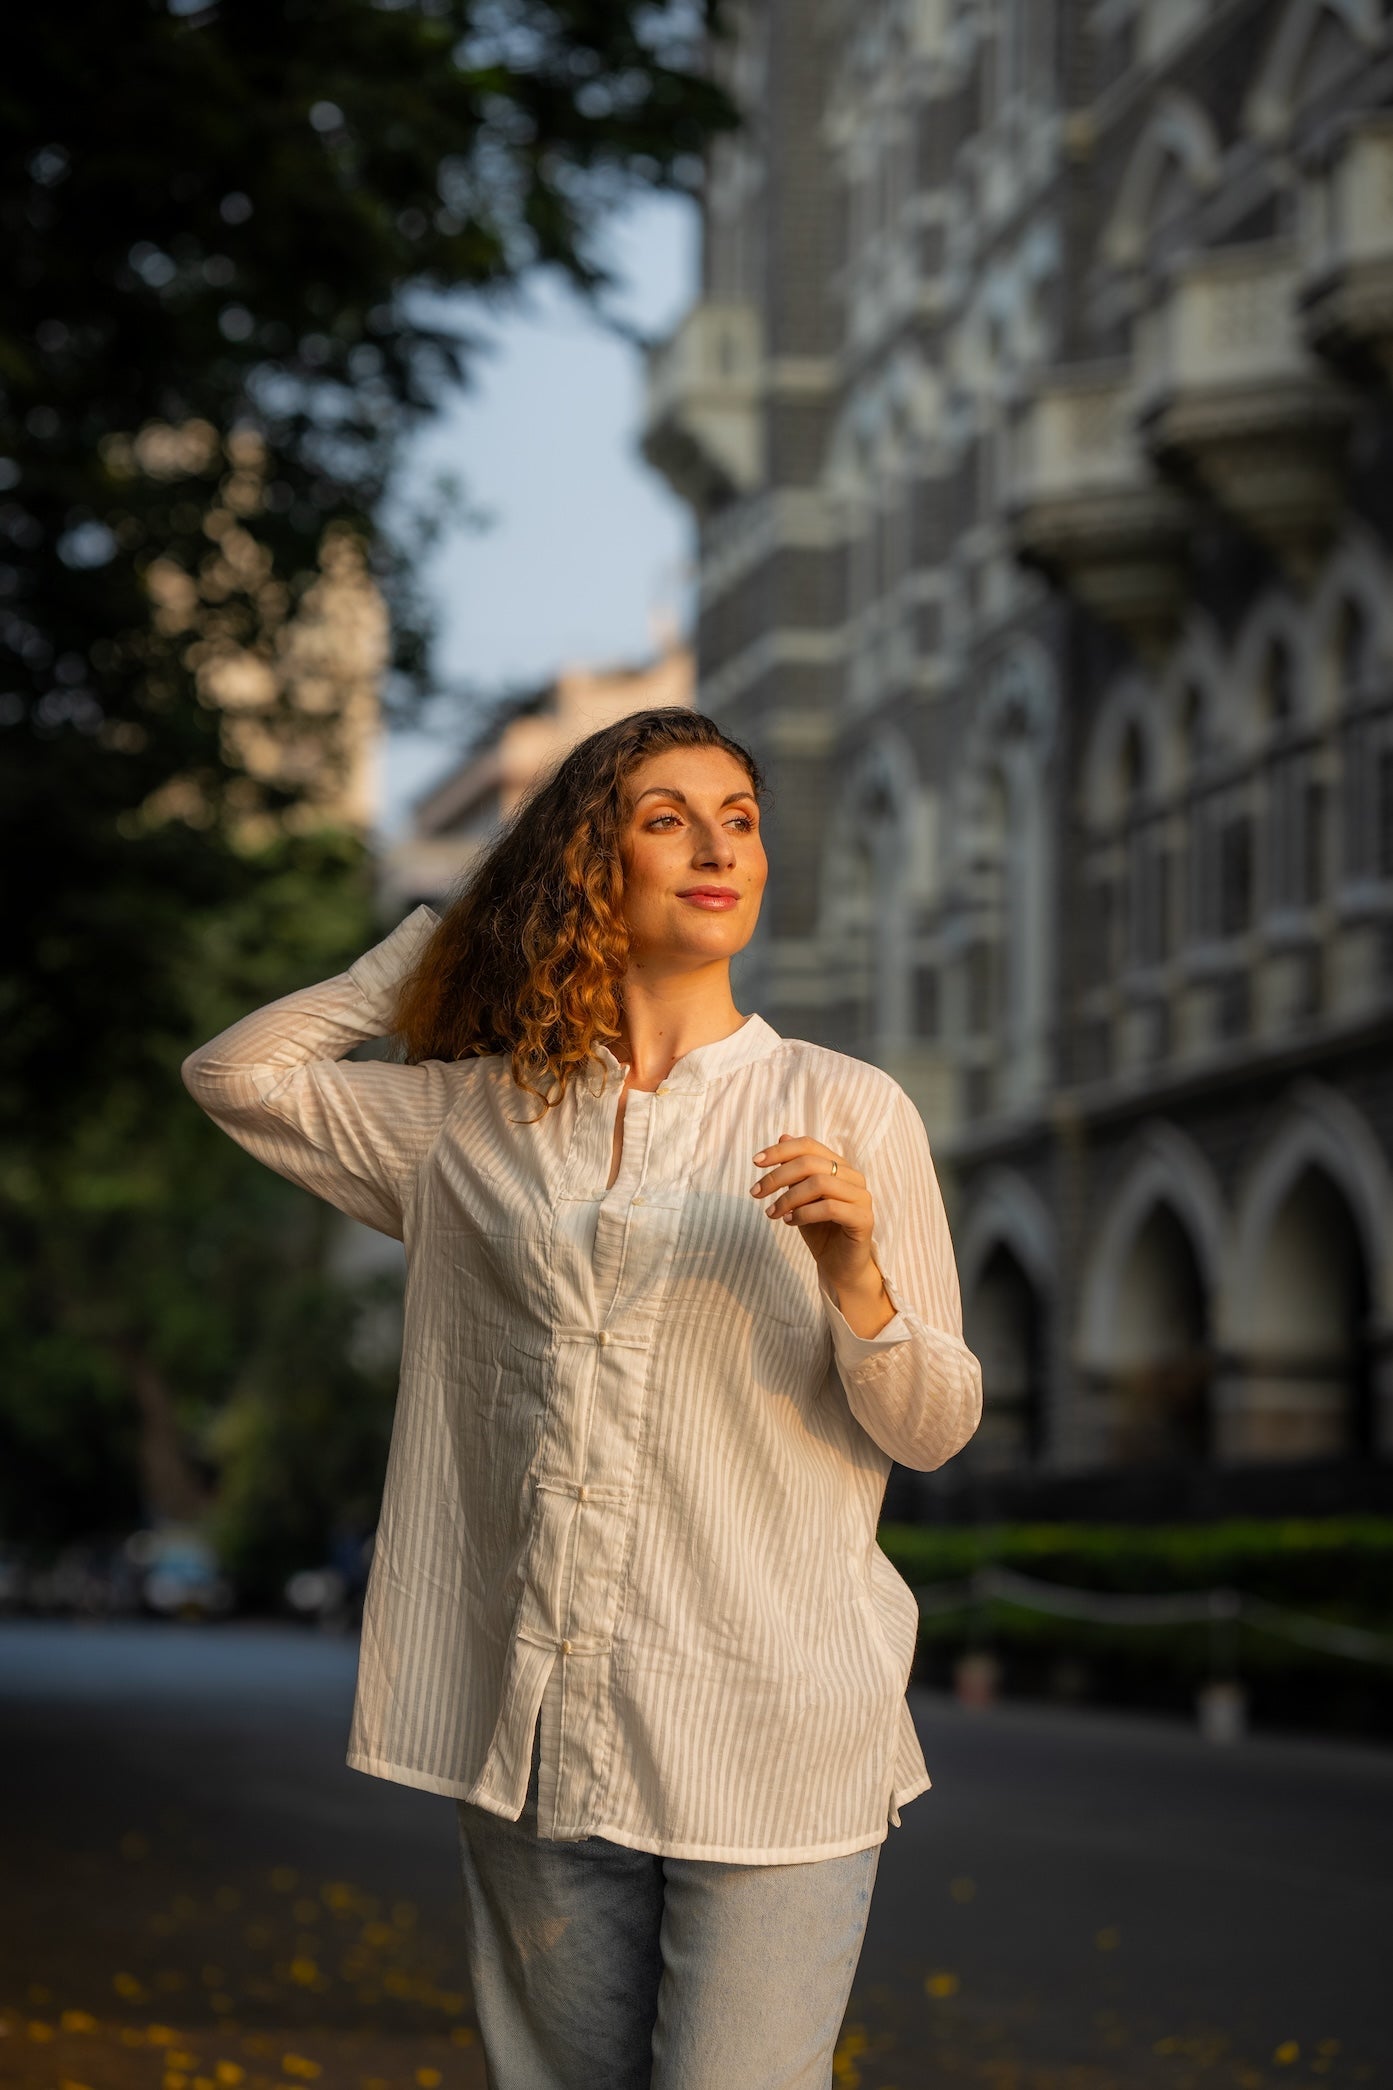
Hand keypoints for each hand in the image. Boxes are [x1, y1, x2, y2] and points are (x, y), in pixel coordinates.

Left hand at [751, 1132, 895, 1335]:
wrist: (840, 1267)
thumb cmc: (820, 1231)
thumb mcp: (799, 1198)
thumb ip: (794, 1171)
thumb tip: (782, 1137)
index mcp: (839, 1166)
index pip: (809, 1145)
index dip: (780, 1150)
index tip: (755, 1162)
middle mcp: (854, 1176)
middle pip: (811, 1163)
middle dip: (777, 1176)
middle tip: (755, 1193)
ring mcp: (862, 1197)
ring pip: (820, 1183)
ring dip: (788, 1197)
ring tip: (772, 1213)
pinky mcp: (864, 1219)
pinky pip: (830, 1208)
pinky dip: (804, 1213)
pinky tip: (790, 1222)